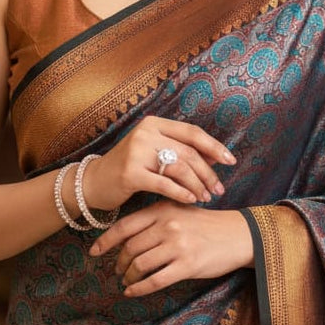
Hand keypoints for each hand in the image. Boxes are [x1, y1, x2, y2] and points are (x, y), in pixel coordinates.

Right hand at [78, 115, 235, 212]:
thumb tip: (215, 156)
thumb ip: (181, 151)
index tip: (230, 161)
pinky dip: (181, 193)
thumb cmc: (130, 168)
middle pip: (188, 152)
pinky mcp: (130, 173)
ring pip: (179, 168)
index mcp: (154, 124)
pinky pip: (164, 184)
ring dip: (197, 185)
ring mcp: (136, 152)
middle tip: (219, 189)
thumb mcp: (154, 152)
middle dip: (208, 173)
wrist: (94, 182)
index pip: (192, 133)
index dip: (214, 147)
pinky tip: (191, 200)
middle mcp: (145, 133)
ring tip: (206, 197)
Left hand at [89, 201, 253, 296]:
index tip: (94, 251)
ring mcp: (178, 245)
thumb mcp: (179, 211)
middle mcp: (168, 225)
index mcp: (162, 209)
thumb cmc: (206, 224)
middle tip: (116, 270)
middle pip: (130, 248)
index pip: (124, 226)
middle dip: (118, 262)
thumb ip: (155, 218)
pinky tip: (132, 291)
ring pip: (140, 265)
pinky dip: (139, 288)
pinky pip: (155, 281)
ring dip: (128, 276)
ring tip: (126, 280)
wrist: (238, 235)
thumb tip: (125, 236)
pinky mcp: (188, 265)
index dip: (105, 241)